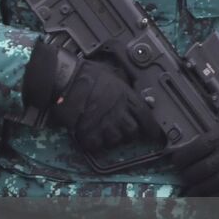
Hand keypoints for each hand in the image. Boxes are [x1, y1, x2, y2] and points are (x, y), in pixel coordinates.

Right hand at [23, 38, 154, 151]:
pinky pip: (97, 146)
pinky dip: (94, 143)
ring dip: (111, 138)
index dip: (151, 128)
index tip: (152, 133)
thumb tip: (124, 81)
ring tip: (102, 130)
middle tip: (120, 128)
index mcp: (127, 97)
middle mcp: (120, 113)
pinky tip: (89, 135)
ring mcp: (106, 125)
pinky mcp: (90, 134)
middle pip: (132, 133)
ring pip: (116, 141)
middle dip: (128, 133)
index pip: (146, 118)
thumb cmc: (85, 72)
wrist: (66, 80)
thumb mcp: (110, 72)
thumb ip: (121, 81)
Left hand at [170, 94, 218, 196]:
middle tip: (183, 179)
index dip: (180, 159)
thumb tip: (190, 148)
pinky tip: (207, 198)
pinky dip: (214, 197)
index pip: (191, 151)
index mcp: (218, 137)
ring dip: (197, 190)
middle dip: (187, 177)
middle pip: (198, 170)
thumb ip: (210, 137)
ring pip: (210, 184)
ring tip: (190, 192)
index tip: (176, 163)